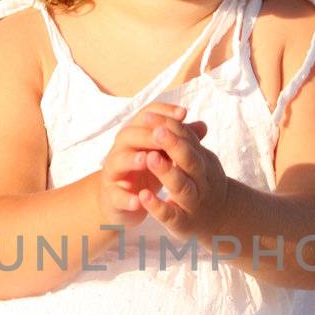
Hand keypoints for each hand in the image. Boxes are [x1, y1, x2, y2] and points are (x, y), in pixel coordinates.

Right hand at [96, 100, 206, 224]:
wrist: (120, 200)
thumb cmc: (146, 172)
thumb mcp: (164, 154)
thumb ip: (179, 140)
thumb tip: (202, 126)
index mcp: (136, 136)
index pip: (145, 116)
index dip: (163, 113)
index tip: (184, 113)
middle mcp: (121, 150)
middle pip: (129, 135)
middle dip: (147, 135)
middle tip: (162, 135)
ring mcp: (114, 172)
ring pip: (118, 161)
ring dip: (132, 160)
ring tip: (146, 160)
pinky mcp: (111, 196)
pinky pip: (116, 196)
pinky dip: (126, 198)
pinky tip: (138, 201)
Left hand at [134, 109, 229, 240]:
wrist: (221, 219)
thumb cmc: (203, 183)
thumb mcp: (198, 161)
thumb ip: (187, 140)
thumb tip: (179, 111)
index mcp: (204, 163)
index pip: (188, 140)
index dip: (171, 128)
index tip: (150, 116)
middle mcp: (202, 181)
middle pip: (189, 160)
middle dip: (173, 144)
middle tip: (157, 131)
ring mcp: (193, 203)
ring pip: (181, 186)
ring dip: (166, 171)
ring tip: (150, 158)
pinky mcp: (183, 223)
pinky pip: (171, 215)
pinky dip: (157, 206)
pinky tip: (143, 196)